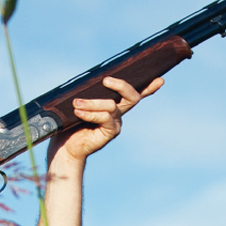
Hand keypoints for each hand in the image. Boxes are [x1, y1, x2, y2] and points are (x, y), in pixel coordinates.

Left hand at [48, 75, 163, 162]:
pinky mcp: (110, 132)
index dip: (148, 87)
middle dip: (122, 85)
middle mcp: (118, 113)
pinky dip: (90, 113)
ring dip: (92, 102)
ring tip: (76, 103)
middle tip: (106, 80)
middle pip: (132, 96)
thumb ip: (88, 93)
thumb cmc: (71, 122)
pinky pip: (104, 117)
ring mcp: (116, 123)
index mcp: (115, 103)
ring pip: (112, 105)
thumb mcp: (80, 103)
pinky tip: (78, 112)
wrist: (66, 146)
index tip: (159, 80)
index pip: (135, 94)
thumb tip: (90, 80)